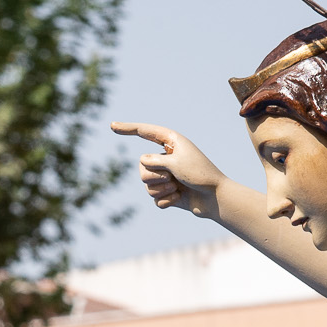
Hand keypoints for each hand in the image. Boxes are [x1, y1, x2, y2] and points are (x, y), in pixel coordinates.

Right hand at [112, 122, 226, 218]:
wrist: (215, 198)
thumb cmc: (200, 175)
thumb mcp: (175, 163)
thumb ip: (155, 160)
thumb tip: (142, 162)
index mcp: (172, 142)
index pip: (145, 132)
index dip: (128, 129)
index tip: (112, 126)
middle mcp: (167, 157)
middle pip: (142, 166)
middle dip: (153, 176)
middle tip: (171, 178)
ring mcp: (167, 175)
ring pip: (146, 184)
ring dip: (161, 189)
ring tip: (177, 188)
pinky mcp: (168, 192)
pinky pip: (155, 198)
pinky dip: (166, 200)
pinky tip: (179, 198)